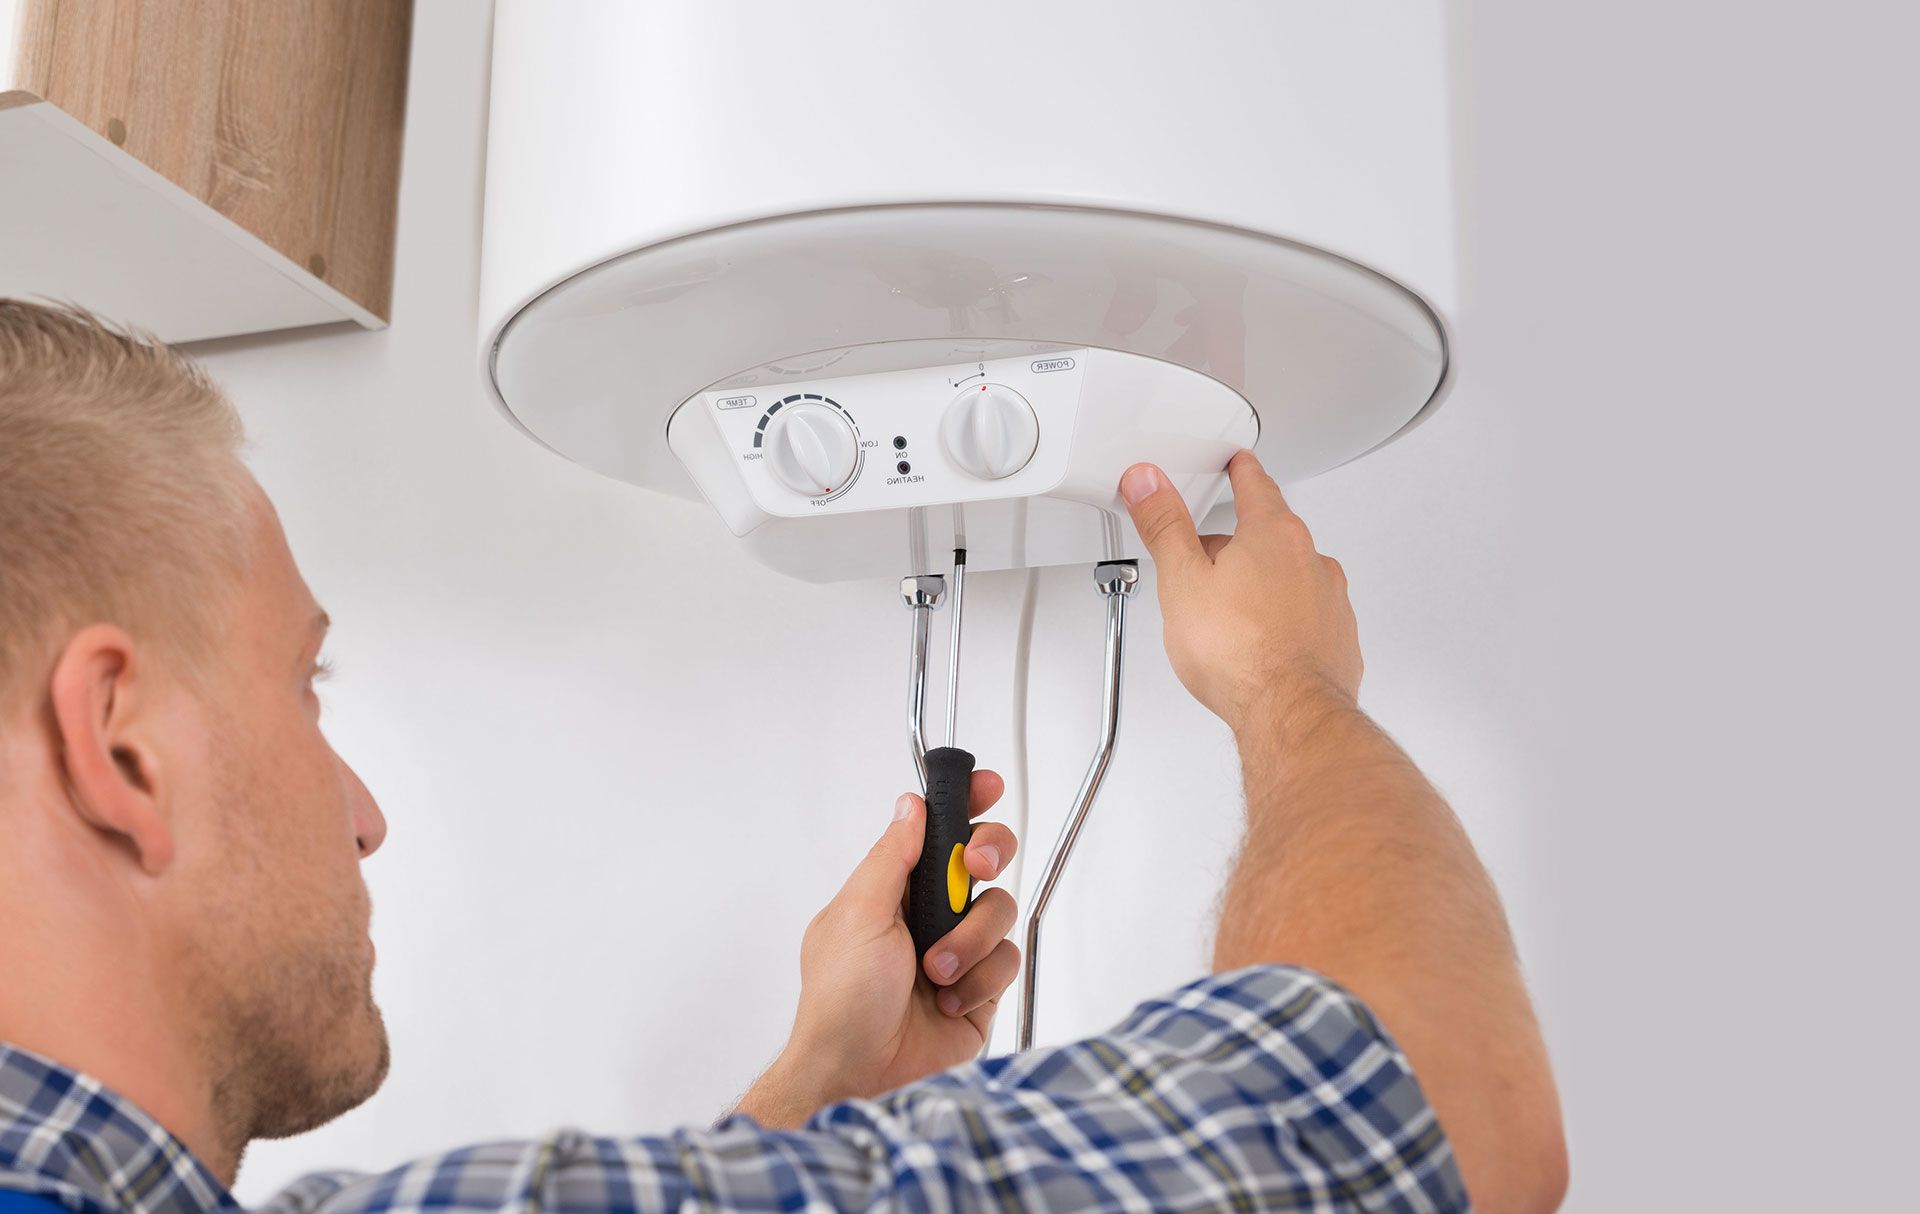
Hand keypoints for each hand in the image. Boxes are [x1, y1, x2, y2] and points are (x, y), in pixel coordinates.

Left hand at [736, 773, 1019, 1127]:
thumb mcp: (858, 914)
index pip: (937, 832)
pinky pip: (1007, 961)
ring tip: (934, 972)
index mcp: (894, 889)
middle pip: (985, 860)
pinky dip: (979, 980)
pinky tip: (948, 1000)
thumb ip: (891, 856)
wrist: (859, 1072)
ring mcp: (958, 950)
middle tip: (975, 868)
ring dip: (969, 941)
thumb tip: (911, 806)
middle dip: (988, 856)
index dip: (965, 805)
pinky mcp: (981, 988)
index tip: (987, 786)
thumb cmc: (841, 1000)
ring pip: (1000, 911)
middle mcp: (929, 914)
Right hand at [1120, 451, 1361, 731]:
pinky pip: (1308, 618)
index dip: (1240, 470)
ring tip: (1228, 616)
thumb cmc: (1242, 654)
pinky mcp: (1338, 640)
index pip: (1256, 484)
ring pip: (1291, 578)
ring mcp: (1330, 601)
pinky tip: (1260, 646)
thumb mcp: (1182, 581)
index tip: (1238, 463)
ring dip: (1263, 586)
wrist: (1289, 714)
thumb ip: (1164, 526)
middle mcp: (1311, 561)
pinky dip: (1285, 623)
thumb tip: (1149, 484)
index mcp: (1273, 534)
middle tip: (1208, 563)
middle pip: (1271, 535)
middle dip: (1240, 544)